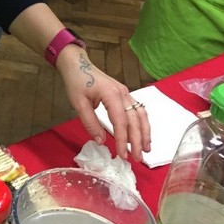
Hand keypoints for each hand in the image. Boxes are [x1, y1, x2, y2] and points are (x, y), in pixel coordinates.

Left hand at [56, 45, 150, 160]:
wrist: (78, 64)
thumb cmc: (77, 81)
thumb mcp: (78, 103)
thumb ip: (90, 123)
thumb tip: (101, 141)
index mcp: (111, 95)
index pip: (121, 122)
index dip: (123, 140)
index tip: (123, 156)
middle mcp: (123, 93)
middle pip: (135, 120)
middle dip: (138, 140)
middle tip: (138, 158)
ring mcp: (126, 93)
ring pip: (141, 115)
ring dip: (144, 132)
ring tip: (146, 149)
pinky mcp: (125, 94)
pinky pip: (138, 110)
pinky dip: (142, 124)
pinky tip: (142, 134)